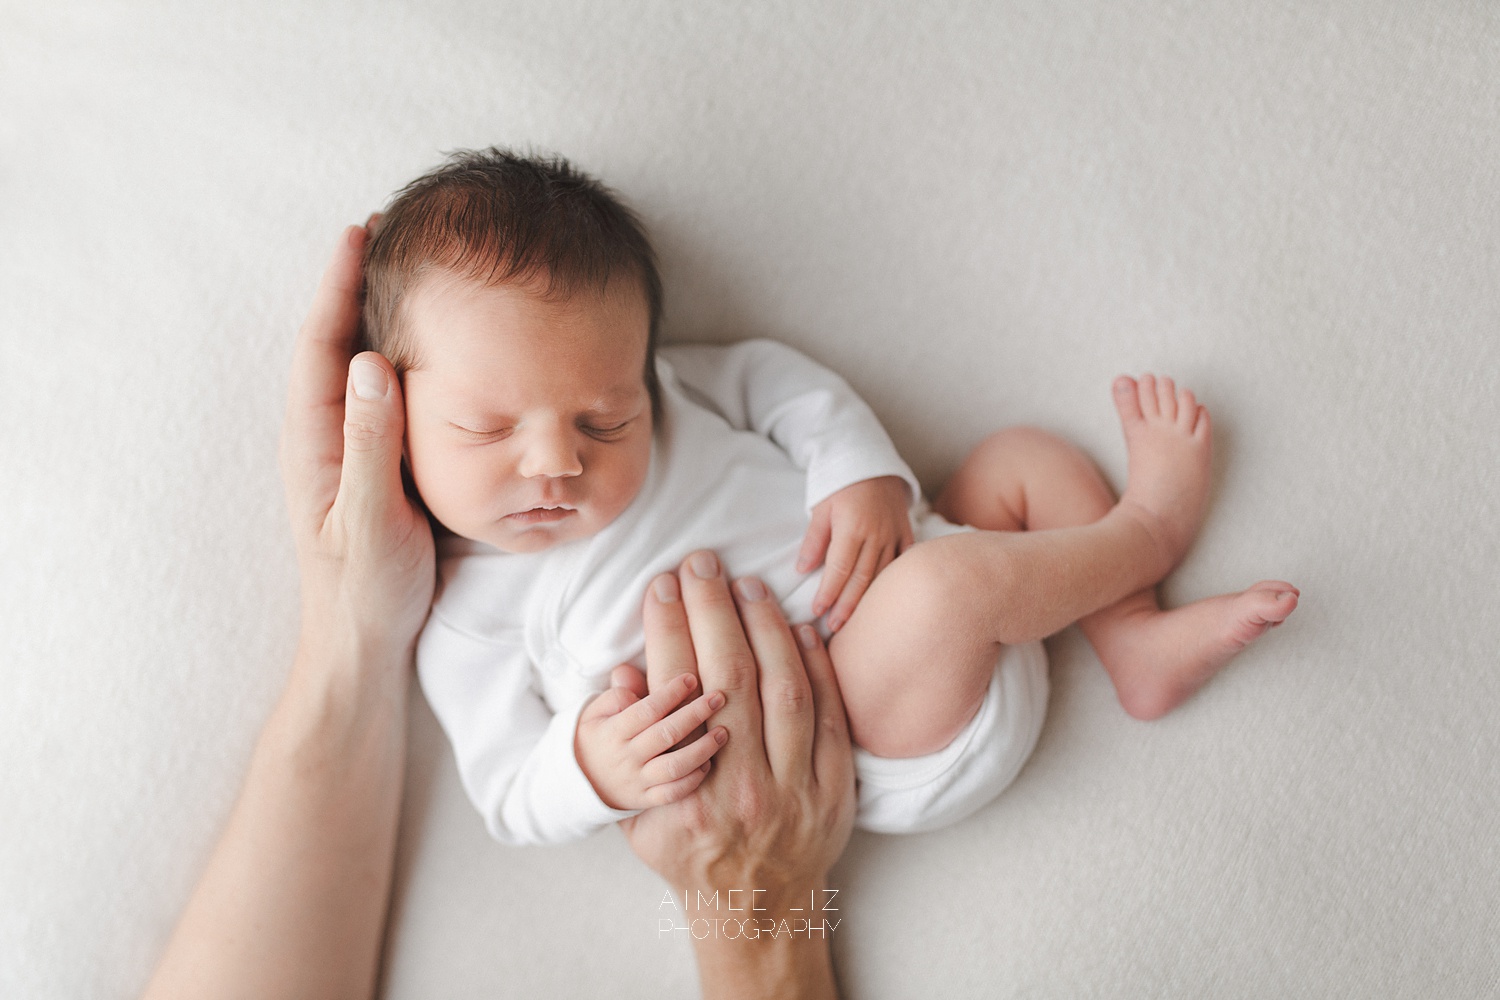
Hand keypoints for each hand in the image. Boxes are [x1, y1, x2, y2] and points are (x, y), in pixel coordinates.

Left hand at [280, 224, 434, 664]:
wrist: (363, 644)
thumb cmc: (365, 590)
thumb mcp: (370, 518)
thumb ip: (370, 443)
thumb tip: (368, 362)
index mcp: (314, 440)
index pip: (322, 343)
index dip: (339, 285)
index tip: (362, 231)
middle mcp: (325, 435)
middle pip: (336, 339)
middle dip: (358, 283)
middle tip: (392, 230)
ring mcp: (348, 449)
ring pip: (359, 364)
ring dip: (378, 313)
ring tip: (411, 270)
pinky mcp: (374, 465)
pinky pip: (385, 394)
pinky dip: (403, 356)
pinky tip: (430, 346)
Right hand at [575, 672, 728, 809]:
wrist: (580, 784)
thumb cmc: (596, 738)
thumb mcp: (594, 712)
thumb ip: (616, 694)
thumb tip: (631, 676)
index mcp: (613, 732)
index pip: (646, 710)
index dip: (670, 693)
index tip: (691, 678)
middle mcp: (627, 758)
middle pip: (666, 735)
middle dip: (695, 714)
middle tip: (718, 697)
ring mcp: (638, 781)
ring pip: (674, 767)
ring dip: (702, 749)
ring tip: (723, 732)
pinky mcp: (647, 799)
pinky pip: (673, 793)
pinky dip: (692, 780)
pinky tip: (708, 763)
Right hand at [620, 552, 854, 914]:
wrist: (757, 911)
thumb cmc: (690, 855)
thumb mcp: (640, 817)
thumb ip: (630, 750)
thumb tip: (624, 677)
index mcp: (687, 797)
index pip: (676, 691)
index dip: (668, 629)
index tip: (663, 586)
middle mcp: (743, 791)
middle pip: (731, 678)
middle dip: (713, 610)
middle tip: (702, 563)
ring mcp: (796, 791)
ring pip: (785, 689)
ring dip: (765, 627)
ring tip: (747, 585)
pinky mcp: (836, 790)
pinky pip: (830, 714)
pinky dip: (817, 665)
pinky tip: (799, 627)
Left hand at [797, 475, 913, 631]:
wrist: (872, 462)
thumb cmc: (840, 486)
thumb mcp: (820, 508)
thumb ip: (814, 540)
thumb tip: (802, 569)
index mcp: (852, 527)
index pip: (839, 569)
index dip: (828, 593)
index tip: (817, 611)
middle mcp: (876, 534)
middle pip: (861, 579)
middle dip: (846, 606)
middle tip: (834, 627)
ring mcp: (894, 535)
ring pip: (882, 575)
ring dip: (868, 601)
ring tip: (854, 621)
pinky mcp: (906, 533)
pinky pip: (903, 563)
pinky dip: (894, 583)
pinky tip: (886, 601)